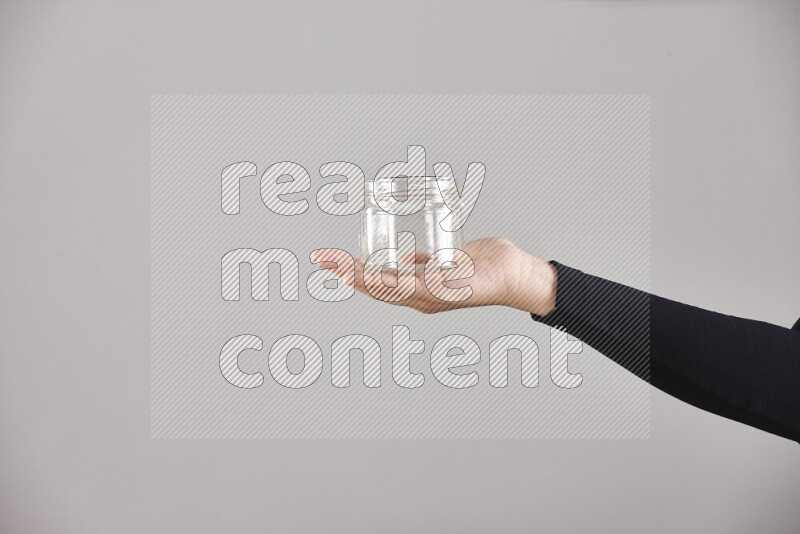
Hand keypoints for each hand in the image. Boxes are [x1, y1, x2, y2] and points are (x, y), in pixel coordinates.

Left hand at [313, 237, 556, 315]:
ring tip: (347, 256)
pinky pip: (416, 261)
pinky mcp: (444, 265)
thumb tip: (380, 280)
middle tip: (323, 256)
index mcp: (419, 298)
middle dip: (348, 268)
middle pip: (375, 280)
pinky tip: (392, 249)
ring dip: (368, 264)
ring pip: (391, 272)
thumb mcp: (444, 284)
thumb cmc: (485, 283)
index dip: (350, 274)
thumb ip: (412, 282)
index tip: (329, 262)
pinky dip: (400, 257)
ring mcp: (431, 279)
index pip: (375, 286)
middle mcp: (420, 291)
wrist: (515, 275)